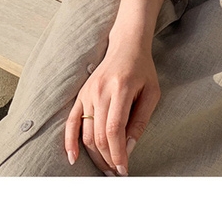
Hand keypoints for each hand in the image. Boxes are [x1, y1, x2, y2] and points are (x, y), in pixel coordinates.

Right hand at [65, 44, 159, 174]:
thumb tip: (129, 149)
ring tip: (107, 169)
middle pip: (99, 136)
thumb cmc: (143, 71)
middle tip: (117, 174)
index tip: (124, 170)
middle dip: (108, 160)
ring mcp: (87, 94)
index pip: (114, 130)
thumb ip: (140, 122)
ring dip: (95, 156)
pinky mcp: (81, 96)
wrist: (126, 46)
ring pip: (87, 134)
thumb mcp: (151, 95)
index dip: (117, 154)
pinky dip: (70, 142)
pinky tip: (73, 158)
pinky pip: (71, 122)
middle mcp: (100, 92)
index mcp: (120, 90)